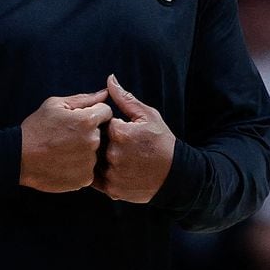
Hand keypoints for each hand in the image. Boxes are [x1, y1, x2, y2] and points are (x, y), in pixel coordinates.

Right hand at [19, 90, 112, 191]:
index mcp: (87, 121)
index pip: (106, 112)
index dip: (93, 113)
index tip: (78, 120)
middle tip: (68, 137)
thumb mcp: (55, 105)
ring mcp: (89, 162)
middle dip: (90, 132)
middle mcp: (92, 142)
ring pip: (97, 152)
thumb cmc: (36, 128)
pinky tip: (64, 163)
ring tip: (64, 151)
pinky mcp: (84, 179)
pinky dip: (80, 167)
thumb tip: (105, 93)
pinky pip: (90, 169)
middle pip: (102, 133)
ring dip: (86, 151)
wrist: (18, 158)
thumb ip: (84, 99)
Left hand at [93, 75, 175, 201]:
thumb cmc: (162, 142)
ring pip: (94, 161)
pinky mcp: (112, 189)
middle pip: (95, 143)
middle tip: (122, 146)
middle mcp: (113, 154)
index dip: (108, 125)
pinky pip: (95, 180)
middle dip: (104, 142)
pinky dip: (100, 174)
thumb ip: (125, 99)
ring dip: (100, 159)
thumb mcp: (148, 116)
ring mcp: (112, 173)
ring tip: (119, 158)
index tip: (121, 129)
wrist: (175, 174)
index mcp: (120, 132)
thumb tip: (110, 80)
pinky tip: (114, 169)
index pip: (100, 123)